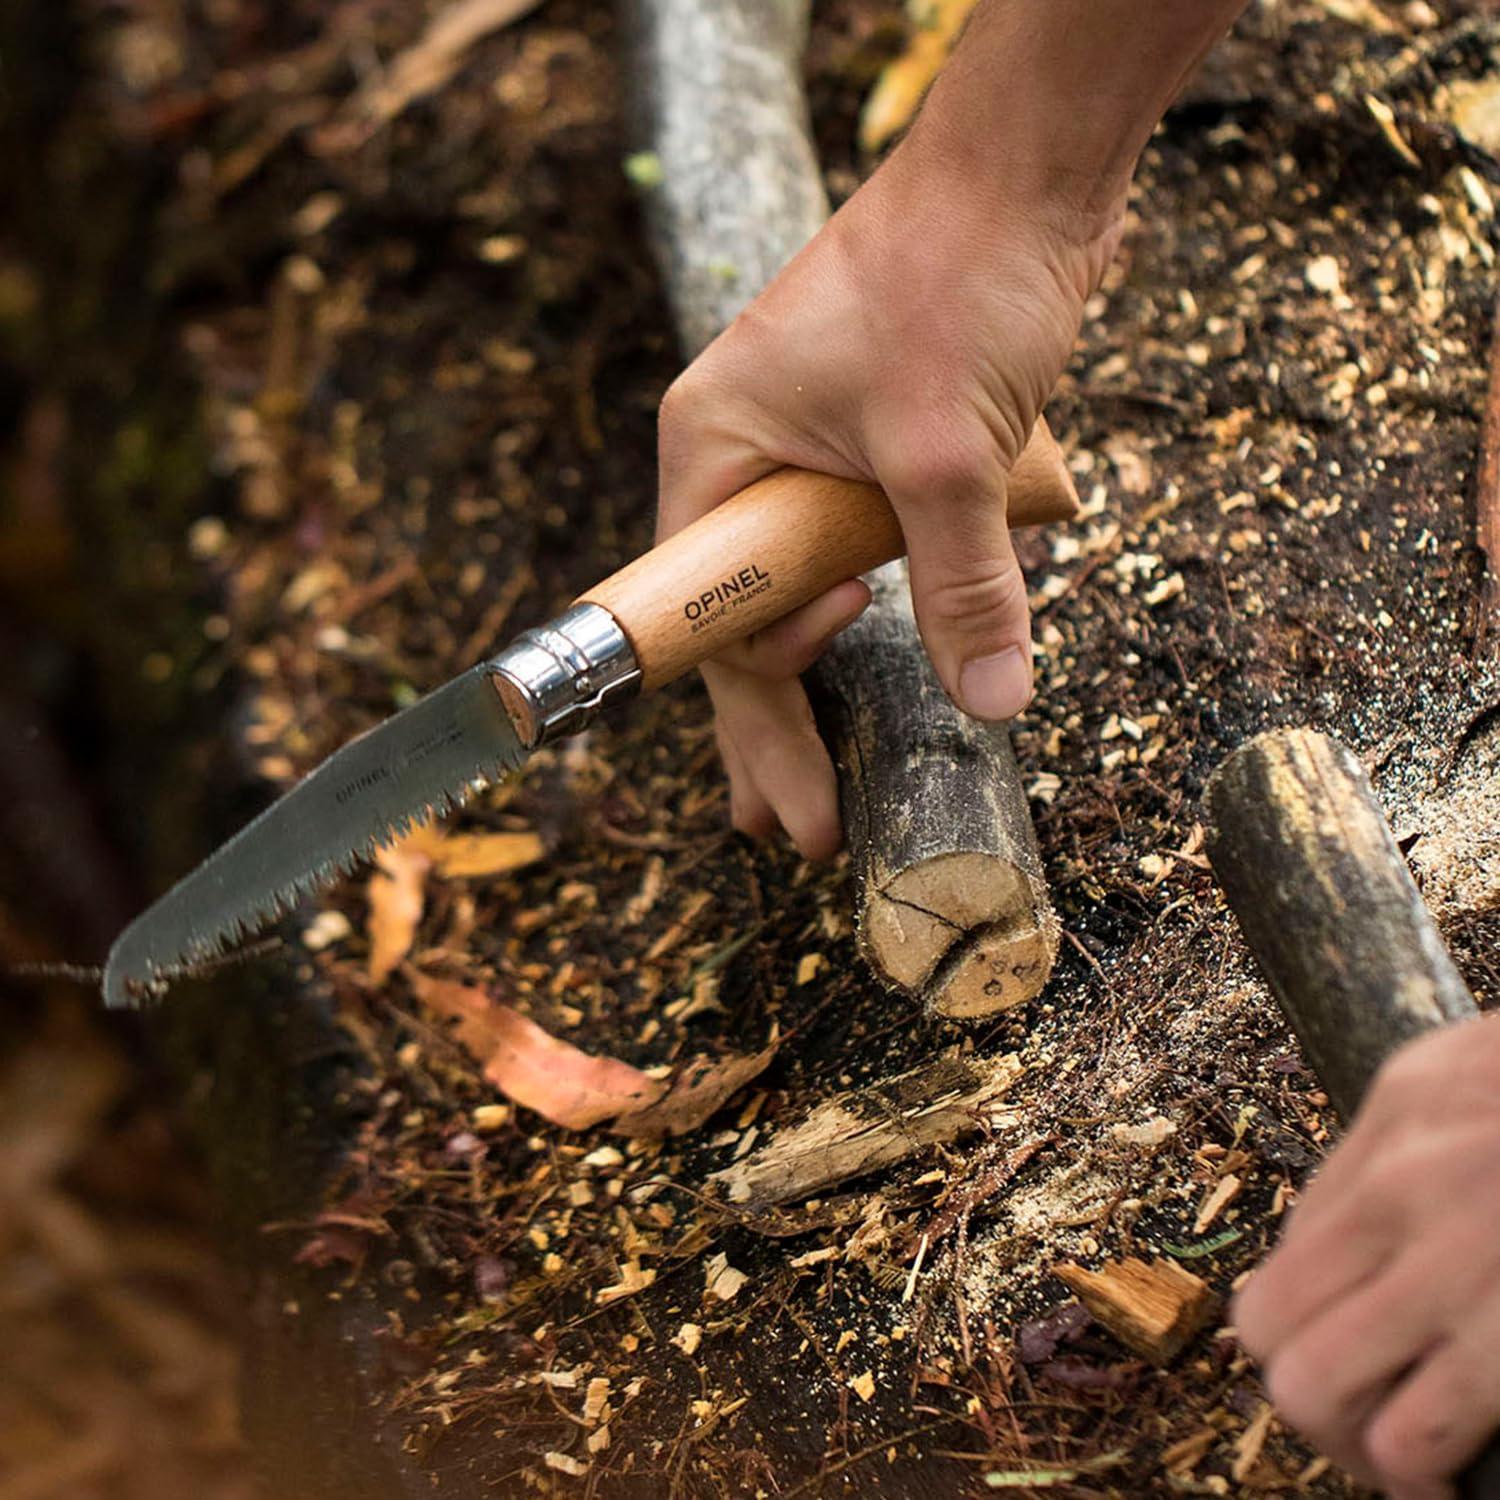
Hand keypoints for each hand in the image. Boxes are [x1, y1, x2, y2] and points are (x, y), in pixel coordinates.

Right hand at [656, 138, 1121, 855]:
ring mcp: (806, 447)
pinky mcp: (872, 439)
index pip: (713, 619)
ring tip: (816, 771)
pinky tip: (885, 651)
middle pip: (744, 621)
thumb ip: (965, 585)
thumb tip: (990, 699)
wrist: (1024, 165)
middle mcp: (745, 456)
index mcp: (717, 452)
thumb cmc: (955, 274)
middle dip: (770, 731)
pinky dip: (880, 605)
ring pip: (801, 587)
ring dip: (819, 675)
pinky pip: (859, 544)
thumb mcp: (950, 453)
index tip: (792, 802)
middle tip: (789, 830)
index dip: (756, 717)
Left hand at [1234, 1016, 1499, 1498]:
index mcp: (1401, 1117)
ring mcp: (1458, 1261)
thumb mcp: (1492, 1071)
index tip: (1366, 1369)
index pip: (1288, 1249)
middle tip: (1377, 1433)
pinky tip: (1465, 1481)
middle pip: (1269, 1328)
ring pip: (1315, 1389)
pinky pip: (1415, 1437)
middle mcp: (1402, 1185)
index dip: (1311, 1332)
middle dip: (1313, 1399)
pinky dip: (1427, 1478)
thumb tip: (1373, 1226)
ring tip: (1421, 1466)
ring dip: (1360, 1447)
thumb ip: (1426, 1135)